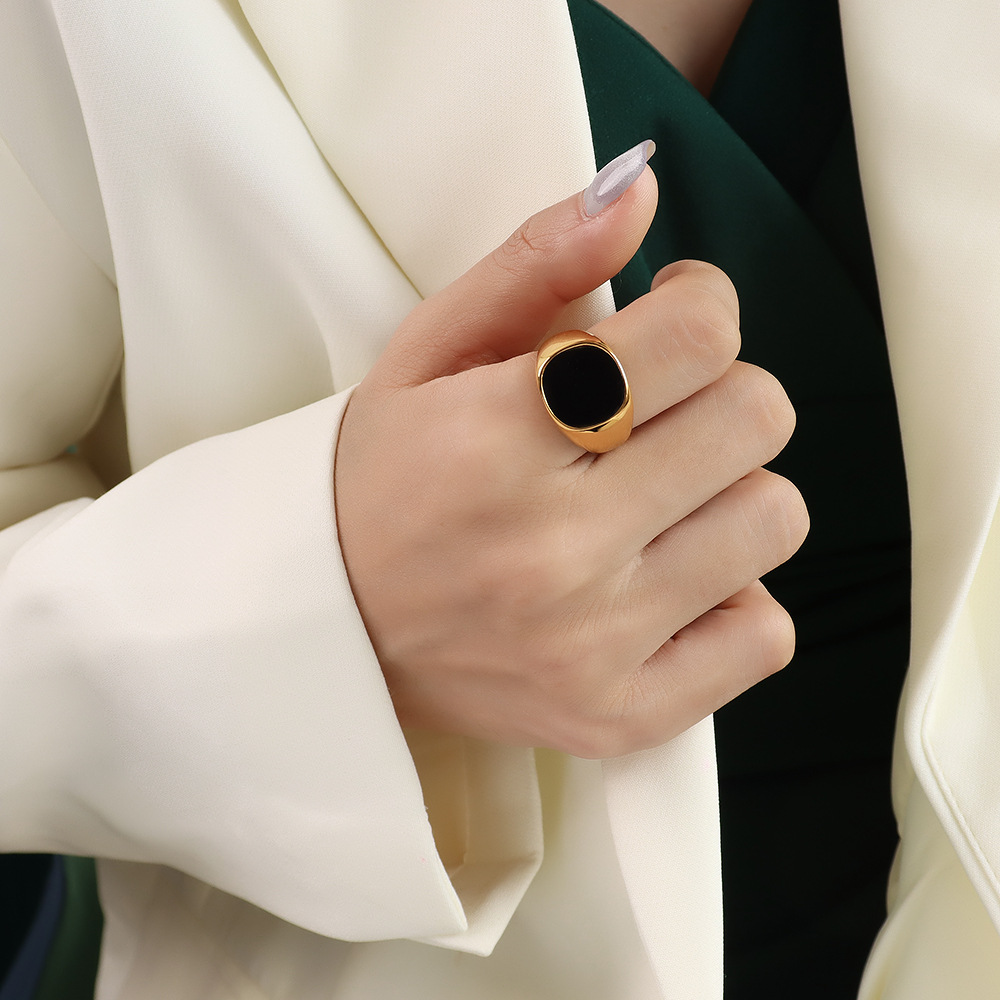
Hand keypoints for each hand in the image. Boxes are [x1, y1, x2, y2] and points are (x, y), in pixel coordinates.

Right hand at [334, 165, 807, 757]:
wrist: (324, 634)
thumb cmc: (376, 482)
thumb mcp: (425, 353)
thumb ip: (534, 261)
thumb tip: (644, 184)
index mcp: (498, 437)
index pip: (698, 334)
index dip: (701, 303)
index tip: (671, 318)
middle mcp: (553, 548)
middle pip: (753, 418)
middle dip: (717, 392)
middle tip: (659, 412)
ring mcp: (593, 645)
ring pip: (772, 519)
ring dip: (728, 491)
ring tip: (658, 501)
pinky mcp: (618, 716)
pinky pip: (763, 636)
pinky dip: (733, 597)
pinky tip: (666, 582)